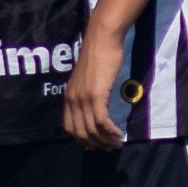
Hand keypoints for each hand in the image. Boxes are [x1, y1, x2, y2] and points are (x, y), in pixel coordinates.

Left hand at [63, 22, 128, 151]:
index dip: (82, 139)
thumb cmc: (99, 55)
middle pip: (80, 132)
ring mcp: (83, 98)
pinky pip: (101, 121)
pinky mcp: (96, 95)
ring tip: (117, 143)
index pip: (69, 127)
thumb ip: (88, 93)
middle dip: (96, 144)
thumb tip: (95, 108)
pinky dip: (110, 131)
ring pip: (92, 130)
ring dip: (106, 140)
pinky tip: (118, 134)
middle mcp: (73, 99)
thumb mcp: (88, 78)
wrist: (103, 38)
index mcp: (69, 96)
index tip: (96, 144)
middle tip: (110, 147)